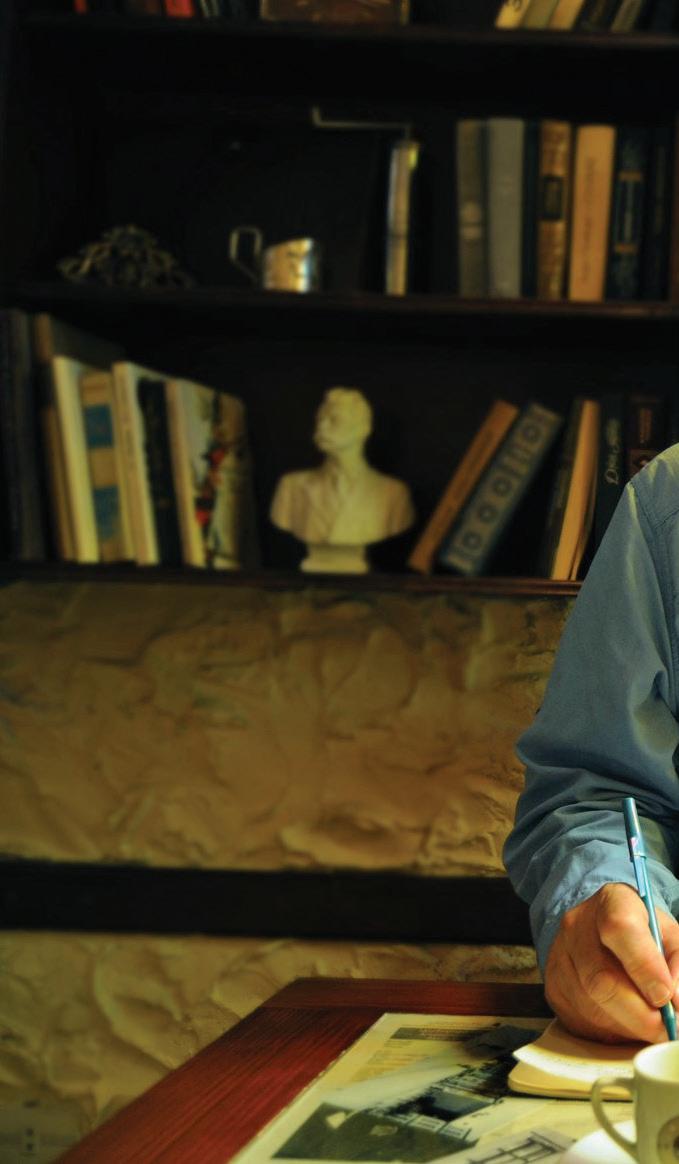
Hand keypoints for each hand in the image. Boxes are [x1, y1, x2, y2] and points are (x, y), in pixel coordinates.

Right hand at [544, 883, 678, 1042]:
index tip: (665, 995)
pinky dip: (613, 1031)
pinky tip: (626, 1020)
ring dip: (630, 1026)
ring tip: (651, 1024)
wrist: (599, 932)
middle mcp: (577, 926)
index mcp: (611, 902)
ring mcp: (560, 958)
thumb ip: (678, 963)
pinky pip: (584, 1022)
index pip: (619, 928)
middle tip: (668, 1027)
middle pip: (602, 979)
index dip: (644, 966)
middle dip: (642, 1015)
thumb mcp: (669, 935)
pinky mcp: (554, 990)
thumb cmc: (641, 934)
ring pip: (594, 1008)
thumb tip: (676, 1001)